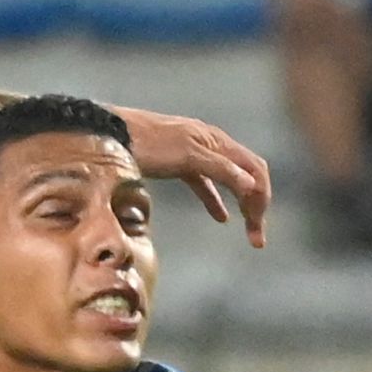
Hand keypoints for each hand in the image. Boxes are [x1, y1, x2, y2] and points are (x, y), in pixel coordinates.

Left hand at [114, 104, 276, 242]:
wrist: (109, 133)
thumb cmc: (147, 144)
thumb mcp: (186, 156)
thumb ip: (219, 169)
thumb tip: (251, 185)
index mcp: (218, 141)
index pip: (256, 170)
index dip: (262, 199)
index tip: (258, 228)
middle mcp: (212, 144)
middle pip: (247, 176)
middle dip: (256, 206)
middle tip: (256, 238)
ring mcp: (196, 152)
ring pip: (229, 180)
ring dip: (241, 206)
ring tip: (247, 231)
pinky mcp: (179, 162)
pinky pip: (206, 183)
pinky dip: (215, 200)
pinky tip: (220, 218)